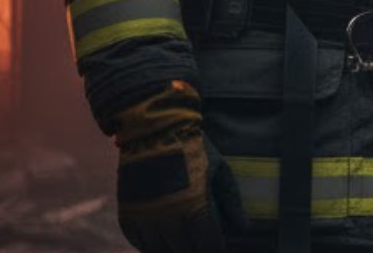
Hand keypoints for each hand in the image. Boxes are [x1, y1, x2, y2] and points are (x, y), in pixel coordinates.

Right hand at [112, 82, 244, 252]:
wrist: (154, 131)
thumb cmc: (194, 150)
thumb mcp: (220, 172)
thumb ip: (232, 203)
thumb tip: (244, 228)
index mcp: (195, 209)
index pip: (210, 246)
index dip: (219, 246)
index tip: (223, 243)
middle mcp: (168, 220)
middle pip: (187, 252)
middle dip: (200, 249)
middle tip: (206, 242)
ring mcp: (145, 220)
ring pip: (162, 252)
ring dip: (176, 249)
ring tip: (188, 241)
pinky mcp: (128, 215)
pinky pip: (140, 243)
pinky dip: (153, 246)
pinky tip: (165, 241)